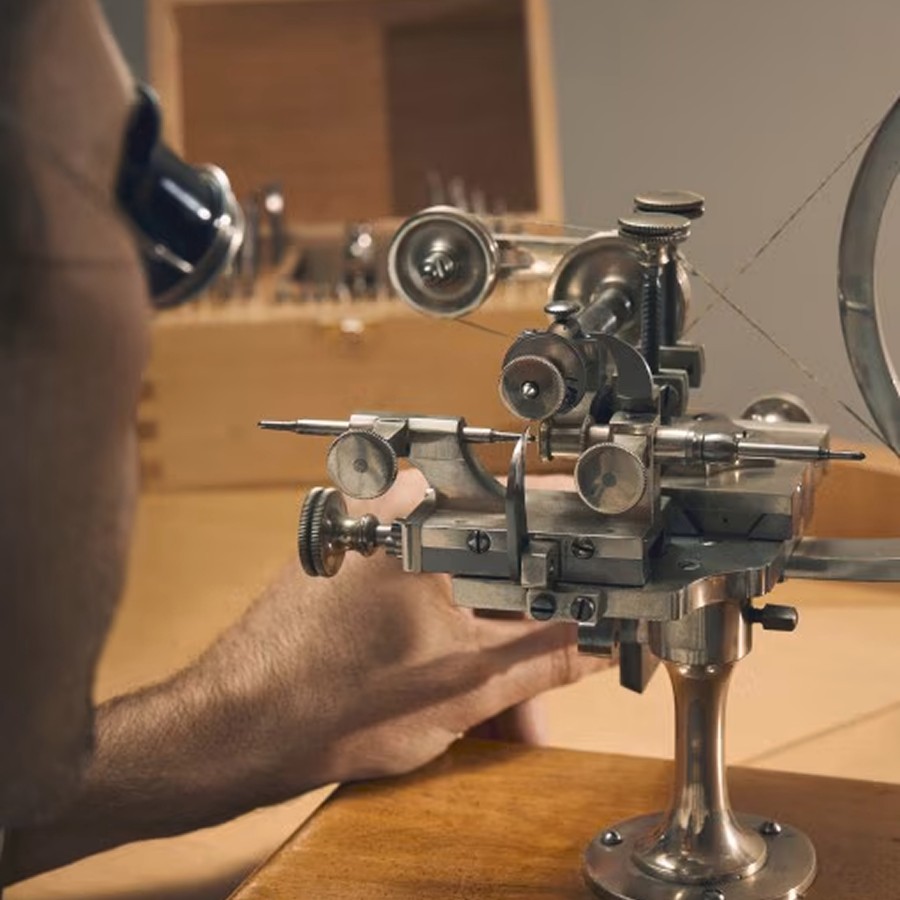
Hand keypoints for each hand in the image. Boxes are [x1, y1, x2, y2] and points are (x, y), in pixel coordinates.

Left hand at [189, 468, 605, 799]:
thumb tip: (600, 642)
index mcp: (420, 514)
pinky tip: (464, 695)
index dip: (575, 567)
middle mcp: (393, 512)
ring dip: (491, 649)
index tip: (602, 599)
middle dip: (528, 636)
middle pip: (497, 565)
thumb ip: (547, 657)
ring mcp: (371, 540)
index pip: (529, 521)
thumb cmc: (322, 701)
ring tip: (505, 715)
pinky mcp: (357, 571)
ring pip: (464, 589)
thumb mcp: (462, 684)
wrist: (236, 732)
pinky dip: (454, 641)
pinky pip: (428, 598)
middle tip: (549, 688)